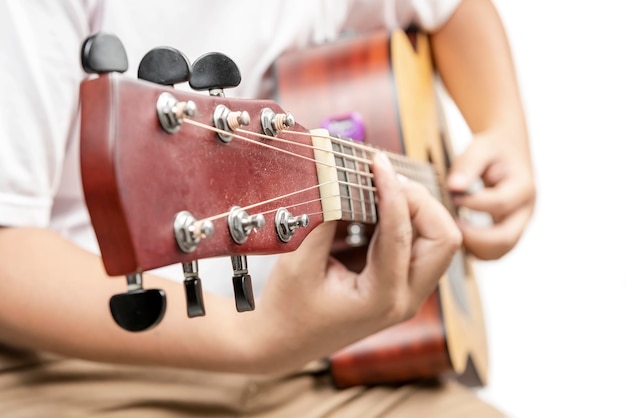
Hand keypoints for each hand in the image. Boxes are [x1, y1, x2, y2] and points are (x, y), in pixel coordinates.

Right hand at [254, 153, 460, 371]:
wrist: (282, 343)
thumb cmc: (287, 309)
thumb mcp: (299, 262)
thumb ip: (324, 218)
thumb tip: (339, 175)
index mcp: (382, 298)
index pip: (402, 234)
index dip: (392, 191)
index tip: (378, 163)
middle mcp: (405, 299)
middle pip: (444, 239)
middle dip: (421, 202)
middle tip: (385, 180)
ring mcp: (407, 295)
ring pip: (439, 242)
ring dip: (417, 210)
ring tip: (381, 188)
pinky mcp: (400, 286)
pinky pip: (420, 246)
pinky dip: (406, 220)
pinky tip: (376, 207)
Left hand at [447, 128, 534, 259]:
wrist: (507, 152)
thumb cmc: (492, 150)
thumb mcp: (480, 149)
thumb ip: (468, 165)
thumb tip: (454, 186)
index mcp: (523, 188)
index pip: (499, 204)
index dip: (472, 203)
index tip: (451, 196)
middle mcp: (525, 211)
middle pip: (505, 239)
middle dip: (473, 237)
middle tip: (449, 224)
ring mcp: (518, 226)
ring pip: (499, 252)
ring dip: (473, 247)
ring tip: (451, 229)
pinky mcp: (508, 233)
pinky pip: (492, 251)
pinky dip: (474, 248)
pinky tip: (457, 233)